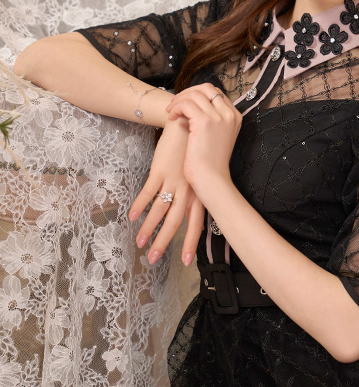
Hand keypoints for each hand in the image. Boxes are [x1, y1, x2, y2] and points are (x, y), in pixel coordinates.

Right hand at [129, 116, 203, 265]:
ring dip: (148, 228)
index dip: (190, 242)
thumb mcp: (198, 175)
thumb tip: (187, 213)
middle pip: (175, 222)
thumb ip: (194, 194)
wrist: (187, 124)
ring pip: (160, 210)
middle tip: (154, 259)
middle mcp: (188, 190)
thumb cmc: (193, 151)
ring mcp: (174, 181)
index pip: (196, 223)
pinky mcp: (160, 170)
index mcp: (198, 193)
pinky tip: (131, 216)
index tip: (185, 261)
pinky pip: (149, 192)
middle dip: (164, 242)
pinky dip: (139, 205)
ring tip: (139, 243)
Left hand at [165, 83, 241, 194]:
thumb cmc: (211, 164)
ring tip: (171, 112)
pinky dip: (176, 107)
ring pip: (194, 94)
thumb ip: (213, 121)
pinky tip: (171, 118)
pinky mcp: (204, 122)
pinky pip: (186, 104)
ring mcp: (218, 117)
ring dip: (179, 100)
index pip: (216, 93)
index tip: (185, 104)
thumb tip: (194, 108)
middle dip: (188, 93)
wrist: (212, 180)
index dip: (197, 94)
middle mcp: (229, 114)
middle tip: (175, 104)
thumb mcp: (218, 138)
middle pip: (206, 88)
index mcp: (235, 116)